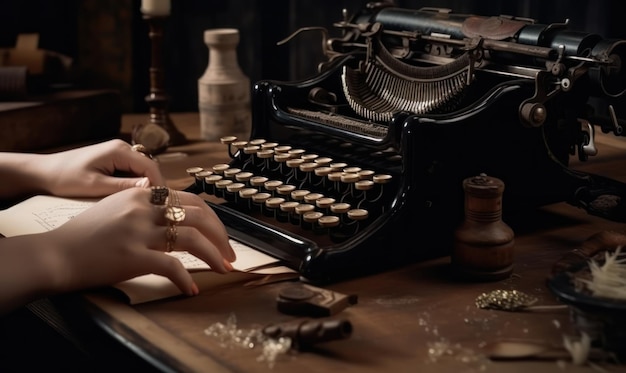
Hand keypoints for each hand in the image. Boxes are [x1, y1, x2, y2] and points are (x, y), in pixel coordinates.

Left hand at [43, 139, 164, 197]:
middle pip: (148, 168)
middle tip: (155, 209)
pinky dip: (133, 185)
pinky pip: (130, 172)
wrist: (42, 172)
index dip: (160, 186)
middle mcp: (122, 148)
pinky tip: (129, 199)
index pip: (151, 167)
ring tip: (143, 206)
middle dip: (153, 187)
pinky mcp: (112, 160)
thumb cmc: (64, 178)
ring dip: (143, 187)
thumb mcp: (95, 186)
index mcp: (119, 150)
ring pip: (141, 171)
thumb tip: (150, 187)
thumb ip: (124, 186)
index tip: (163, 205)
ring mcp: (117, 153)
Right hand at [43, 187, 235, 295]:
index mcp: (143, 196)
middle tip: (230, 254)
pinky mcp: (132, 255)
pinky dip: (186, 279)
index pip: (191, 201)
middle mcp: (143, 208)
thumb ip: (147, 208)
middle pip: (199, 215)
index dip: (213, 220)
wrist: (56, 253)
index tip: (221, 236)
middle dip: (221, 236)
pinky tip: (191, 289)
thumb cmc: (86, 235)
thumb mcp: (118, 209)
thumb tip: (178, 218)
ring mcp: (139, 231)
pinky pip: (171, 267)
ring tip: (222, 269)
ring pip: (191, 238)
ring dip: (213, 255)